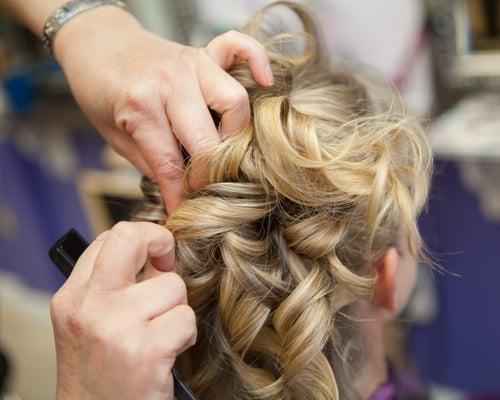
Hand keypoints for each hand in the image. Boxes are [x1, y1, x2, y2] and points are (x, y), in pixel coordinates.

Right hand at [50, 221, 194, 399]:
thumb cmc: (100, 372)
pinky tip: (166, 353)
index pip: (109, 238)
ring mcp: (116, 327)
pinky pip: (186, 318)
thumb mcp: (89, 323)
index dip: (141, 238)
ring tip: (160, 334)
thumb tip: (155, 253)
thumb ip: (112, 286)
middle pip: (131, 237)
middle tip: (167, 263)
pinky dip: (184, 336)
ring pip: (173, 286)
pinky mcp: (145, 351)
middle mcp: (89, 307)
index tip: (155, 256)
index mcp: (72, 297)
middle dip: (160, 240)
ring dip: (176, 311)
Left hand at [53, 7, 271, 212]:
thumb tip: (180, 192)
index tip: (183, 214)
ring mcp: (191, 63)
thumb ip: (151, 162)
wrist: (96, 42)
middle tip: (202, 187)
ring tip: (222, 147)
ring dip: (235, 133)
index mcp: (140, 106)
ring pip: (234, 102)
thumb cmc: (102, 90)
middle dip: (209, 174)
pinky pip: (240, 47)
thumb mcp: (113, 136)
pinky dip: (256, 61)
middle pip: (209, 140)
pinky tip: (263, 81)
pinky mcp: (204, 51)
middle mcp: (171, 82)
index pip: (170, 164)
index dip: (179, 196)